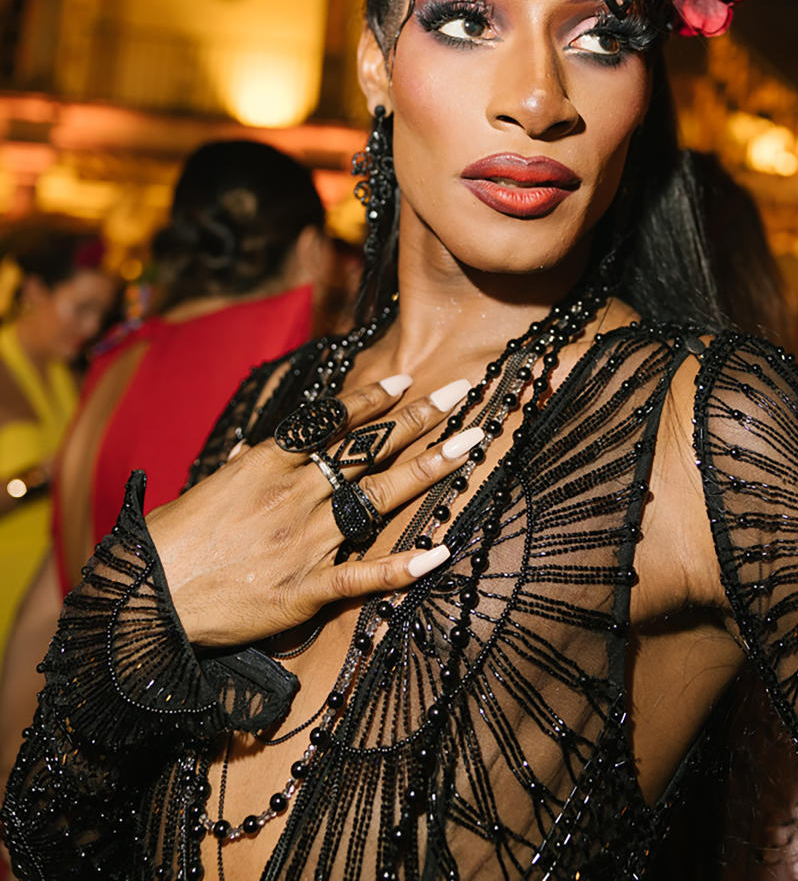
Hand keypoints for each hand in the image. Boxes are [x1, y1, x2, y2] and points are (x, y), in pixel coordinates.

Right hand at [146, 375, 476, 648]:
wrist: (149, 595)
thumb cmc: (176, 538)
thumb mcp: (216, 484)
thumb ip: (253, 466)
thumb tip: (265, 446)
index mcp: (269, 463)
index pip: (333, 422)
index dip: (374, 400)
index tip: (409, 380)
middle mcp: (294, 494)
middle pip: (369, 451)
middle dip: (420, 420)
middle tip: (463, 394)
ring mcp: (304, 540)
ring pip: (379, 498)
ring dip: (429, 470)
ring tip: (470, 447)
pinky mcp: (306, 589)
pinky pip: (364, 575)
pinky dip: (403, 566)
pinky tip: (440, 552)